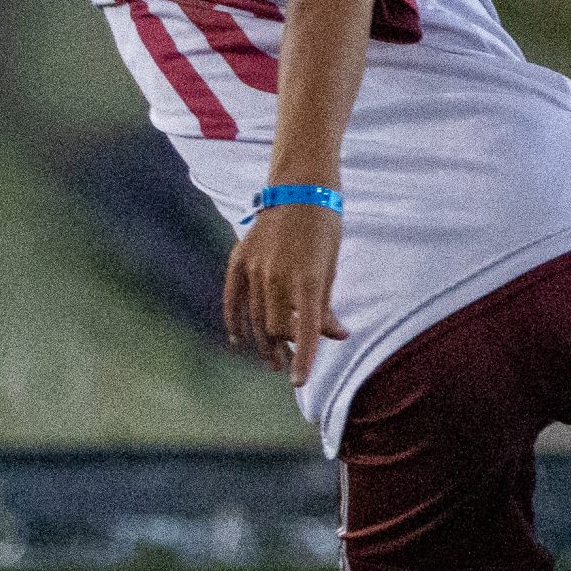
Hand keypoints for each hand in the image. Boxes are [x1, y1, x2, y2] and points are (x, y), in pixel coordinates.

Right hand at [222, 202, 347, 386]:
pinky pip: (233, 299)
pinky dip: (235, 321)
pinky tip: (239, 339)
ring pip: (256, 318)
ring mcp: (255, 268)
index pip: (305, 330)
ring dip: (264, 341)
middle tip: (290, 364)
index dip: (304, 359)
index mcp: (308, 279)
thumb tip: (337, 336)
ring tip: (271, 359)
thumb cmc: (324, 227)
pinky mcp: (240, 260)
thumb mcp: (332, 266)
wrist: (299, 188)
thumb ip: (328, 304)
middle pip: (277, 328)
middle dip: (285, 350)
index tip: (299, 382)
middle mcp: (278, 277)